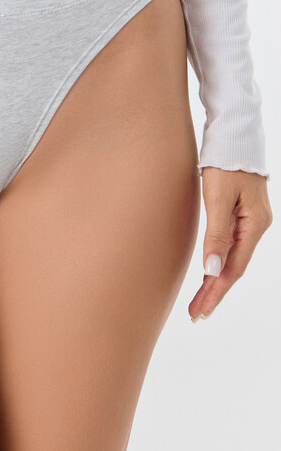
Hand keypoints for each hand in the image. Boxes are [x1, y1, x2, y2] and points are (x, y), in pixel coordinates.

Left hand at [189, 167, 272, 320]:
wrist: (233, 134)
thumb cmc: (225, 162)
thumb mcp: (218, 198)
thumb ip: (216, 234)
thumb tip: (213, 271)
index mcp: (255, 225)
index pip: (234, 268)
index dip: (216, 291)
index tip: (200, 311)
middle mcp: (256, 226)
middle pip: (233, 267)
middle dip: (213, 292)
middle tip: (195, 315)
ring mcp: (249, 220)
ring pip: (231, 258)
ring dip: (214, 280)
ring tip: (198, 301)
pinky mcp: (239, 213)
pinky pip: (228, 245)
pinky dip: (217, 262)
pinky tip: (208, 272)